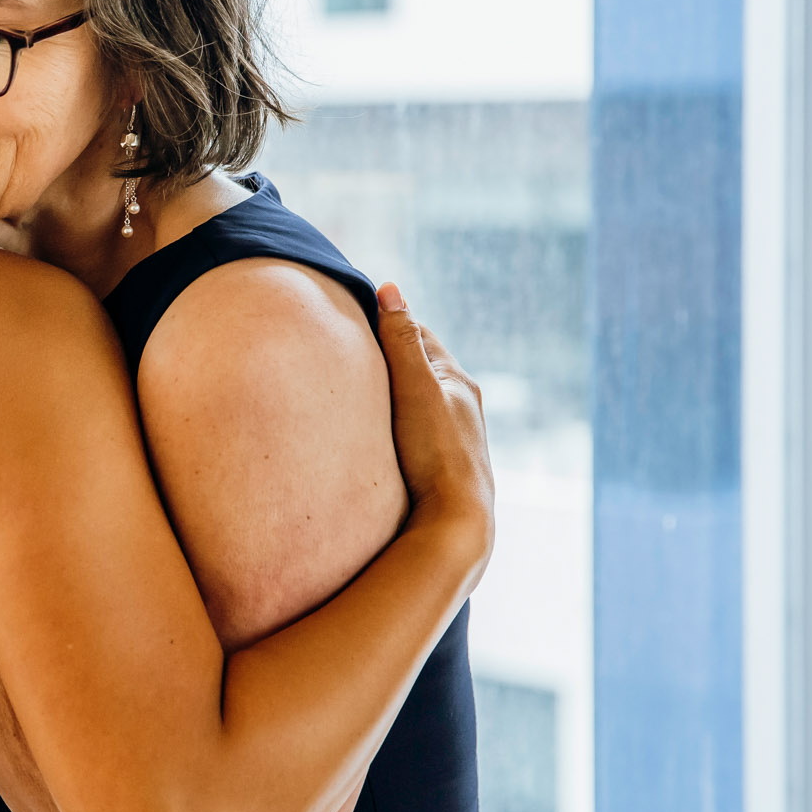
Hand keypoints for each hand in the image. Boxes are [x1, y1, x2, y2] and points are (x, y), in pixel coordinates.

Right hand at [373, 284, 494, 555]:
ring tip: (358, 394)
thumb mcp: (414, 387)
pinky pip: (414, 432)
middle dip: (389, 360)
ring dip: (392, 395)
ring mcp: (453, 439)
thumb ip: (400, 339)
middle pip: (420, 370)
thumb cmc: (435, 452)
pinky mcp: (441, 468)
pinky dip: (395, 423)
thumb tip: (390, 288)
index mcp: (458, 382)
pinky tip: (377, 437)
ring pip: (417, 403)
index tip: (356, 320)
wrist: (455, 523)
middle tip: (350, 354)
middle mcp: (462, 408)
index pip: (419, 337)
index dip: (388, 325)